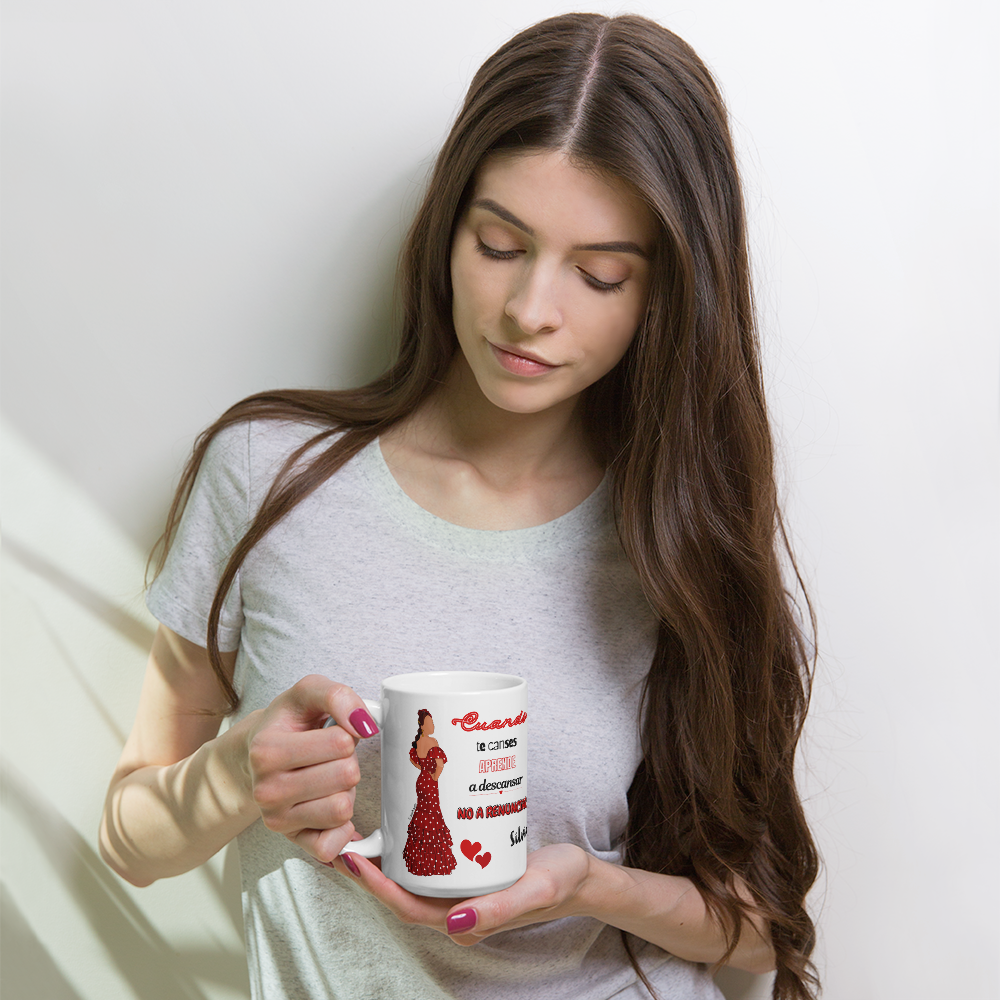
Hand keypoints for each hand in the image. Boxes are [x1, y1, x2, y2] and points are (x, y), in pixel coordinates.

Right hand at [242, 675, 378, 863]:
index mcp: (266, 750)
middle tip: (328, 757)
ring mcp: (276, 819)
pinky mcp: (291, 841)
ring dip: (346, 791)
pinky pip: (331, 846)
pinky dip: (341, 827)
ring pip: (343, 809)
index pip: (341, 742)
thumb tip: (365, 724)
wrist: (256, 754)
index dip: (346, 733)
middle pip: (347, 776)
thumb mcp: (308, 692)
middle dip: (347, 761)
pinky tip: (329, 806)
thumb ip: (338, 696)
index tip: (328, 732)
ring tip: (326, 778)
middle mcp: (266, 790)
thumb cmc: (288, 722)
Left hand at [330, 843, 591, 942]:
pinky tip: (402, 824)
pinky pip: (430, 866)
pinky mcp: (467, 875)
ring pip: (413, 879)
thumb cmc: (559, 883)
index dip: (376, 886)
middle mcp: (455, 911)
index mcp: (464, 922)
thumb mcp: (535, 891)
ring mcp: (460, 894)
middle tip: (345, 836)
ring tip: (363, 828)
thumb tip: (452, 924)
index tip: (352, 857)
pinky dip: (411, 848)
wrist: (580, 876)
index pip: (406, 907)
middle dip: (371, 870)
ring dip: (386, 858)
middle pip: (401, 893)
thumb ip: (499, 910)